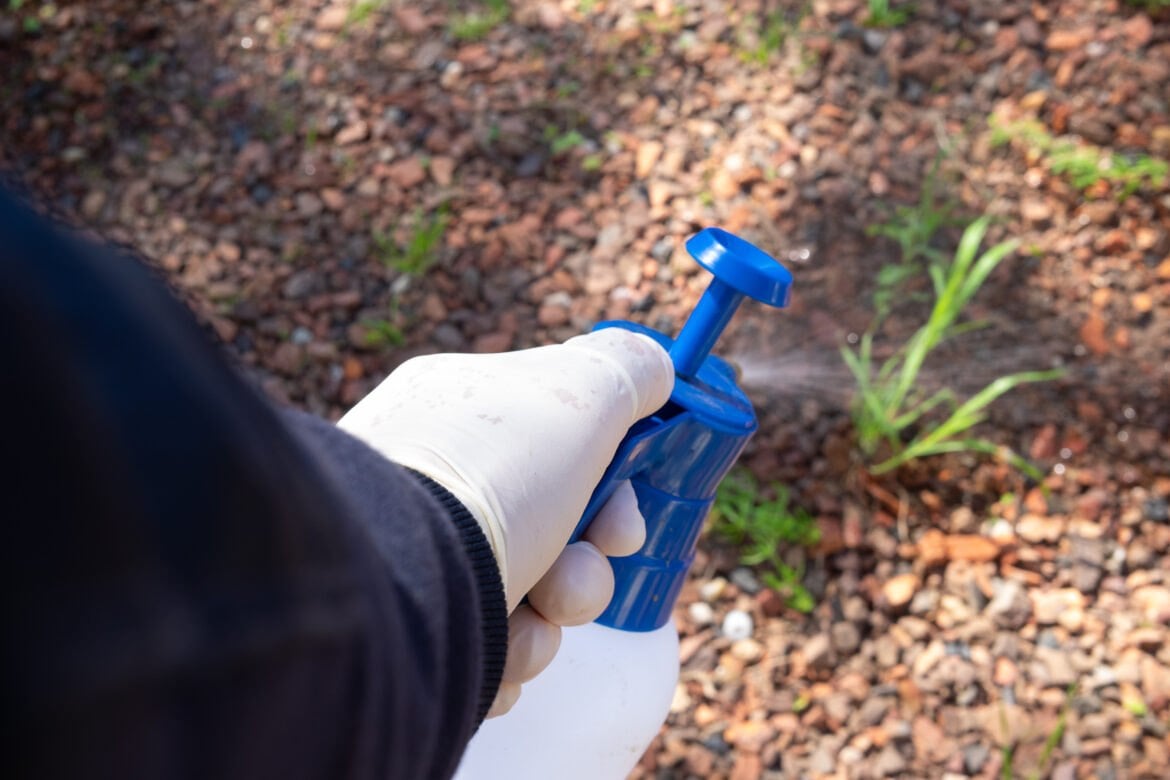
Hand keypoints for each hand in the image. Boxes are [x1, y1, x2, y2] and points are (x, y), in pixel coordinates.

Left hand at [337, 330, 673, 714]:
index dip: (610, 480)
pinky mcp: (414, 628)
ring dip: (555, 611)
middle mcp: (432, 480)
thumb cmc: (487, 483)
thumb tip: (657, 366)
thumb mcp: (577, 395)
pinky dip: (508, 654)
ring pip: (531, 593)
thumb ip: (627, 371)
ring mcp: (419, 557)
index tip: (627, 517)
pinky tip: (493, 651)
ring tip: (532, 617)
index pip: (559, 435)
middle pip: (553, 524)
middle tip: (575, 580)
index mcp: (461, 409)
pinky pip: (491, 646)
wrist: (390, 595)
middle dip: (586, 564)